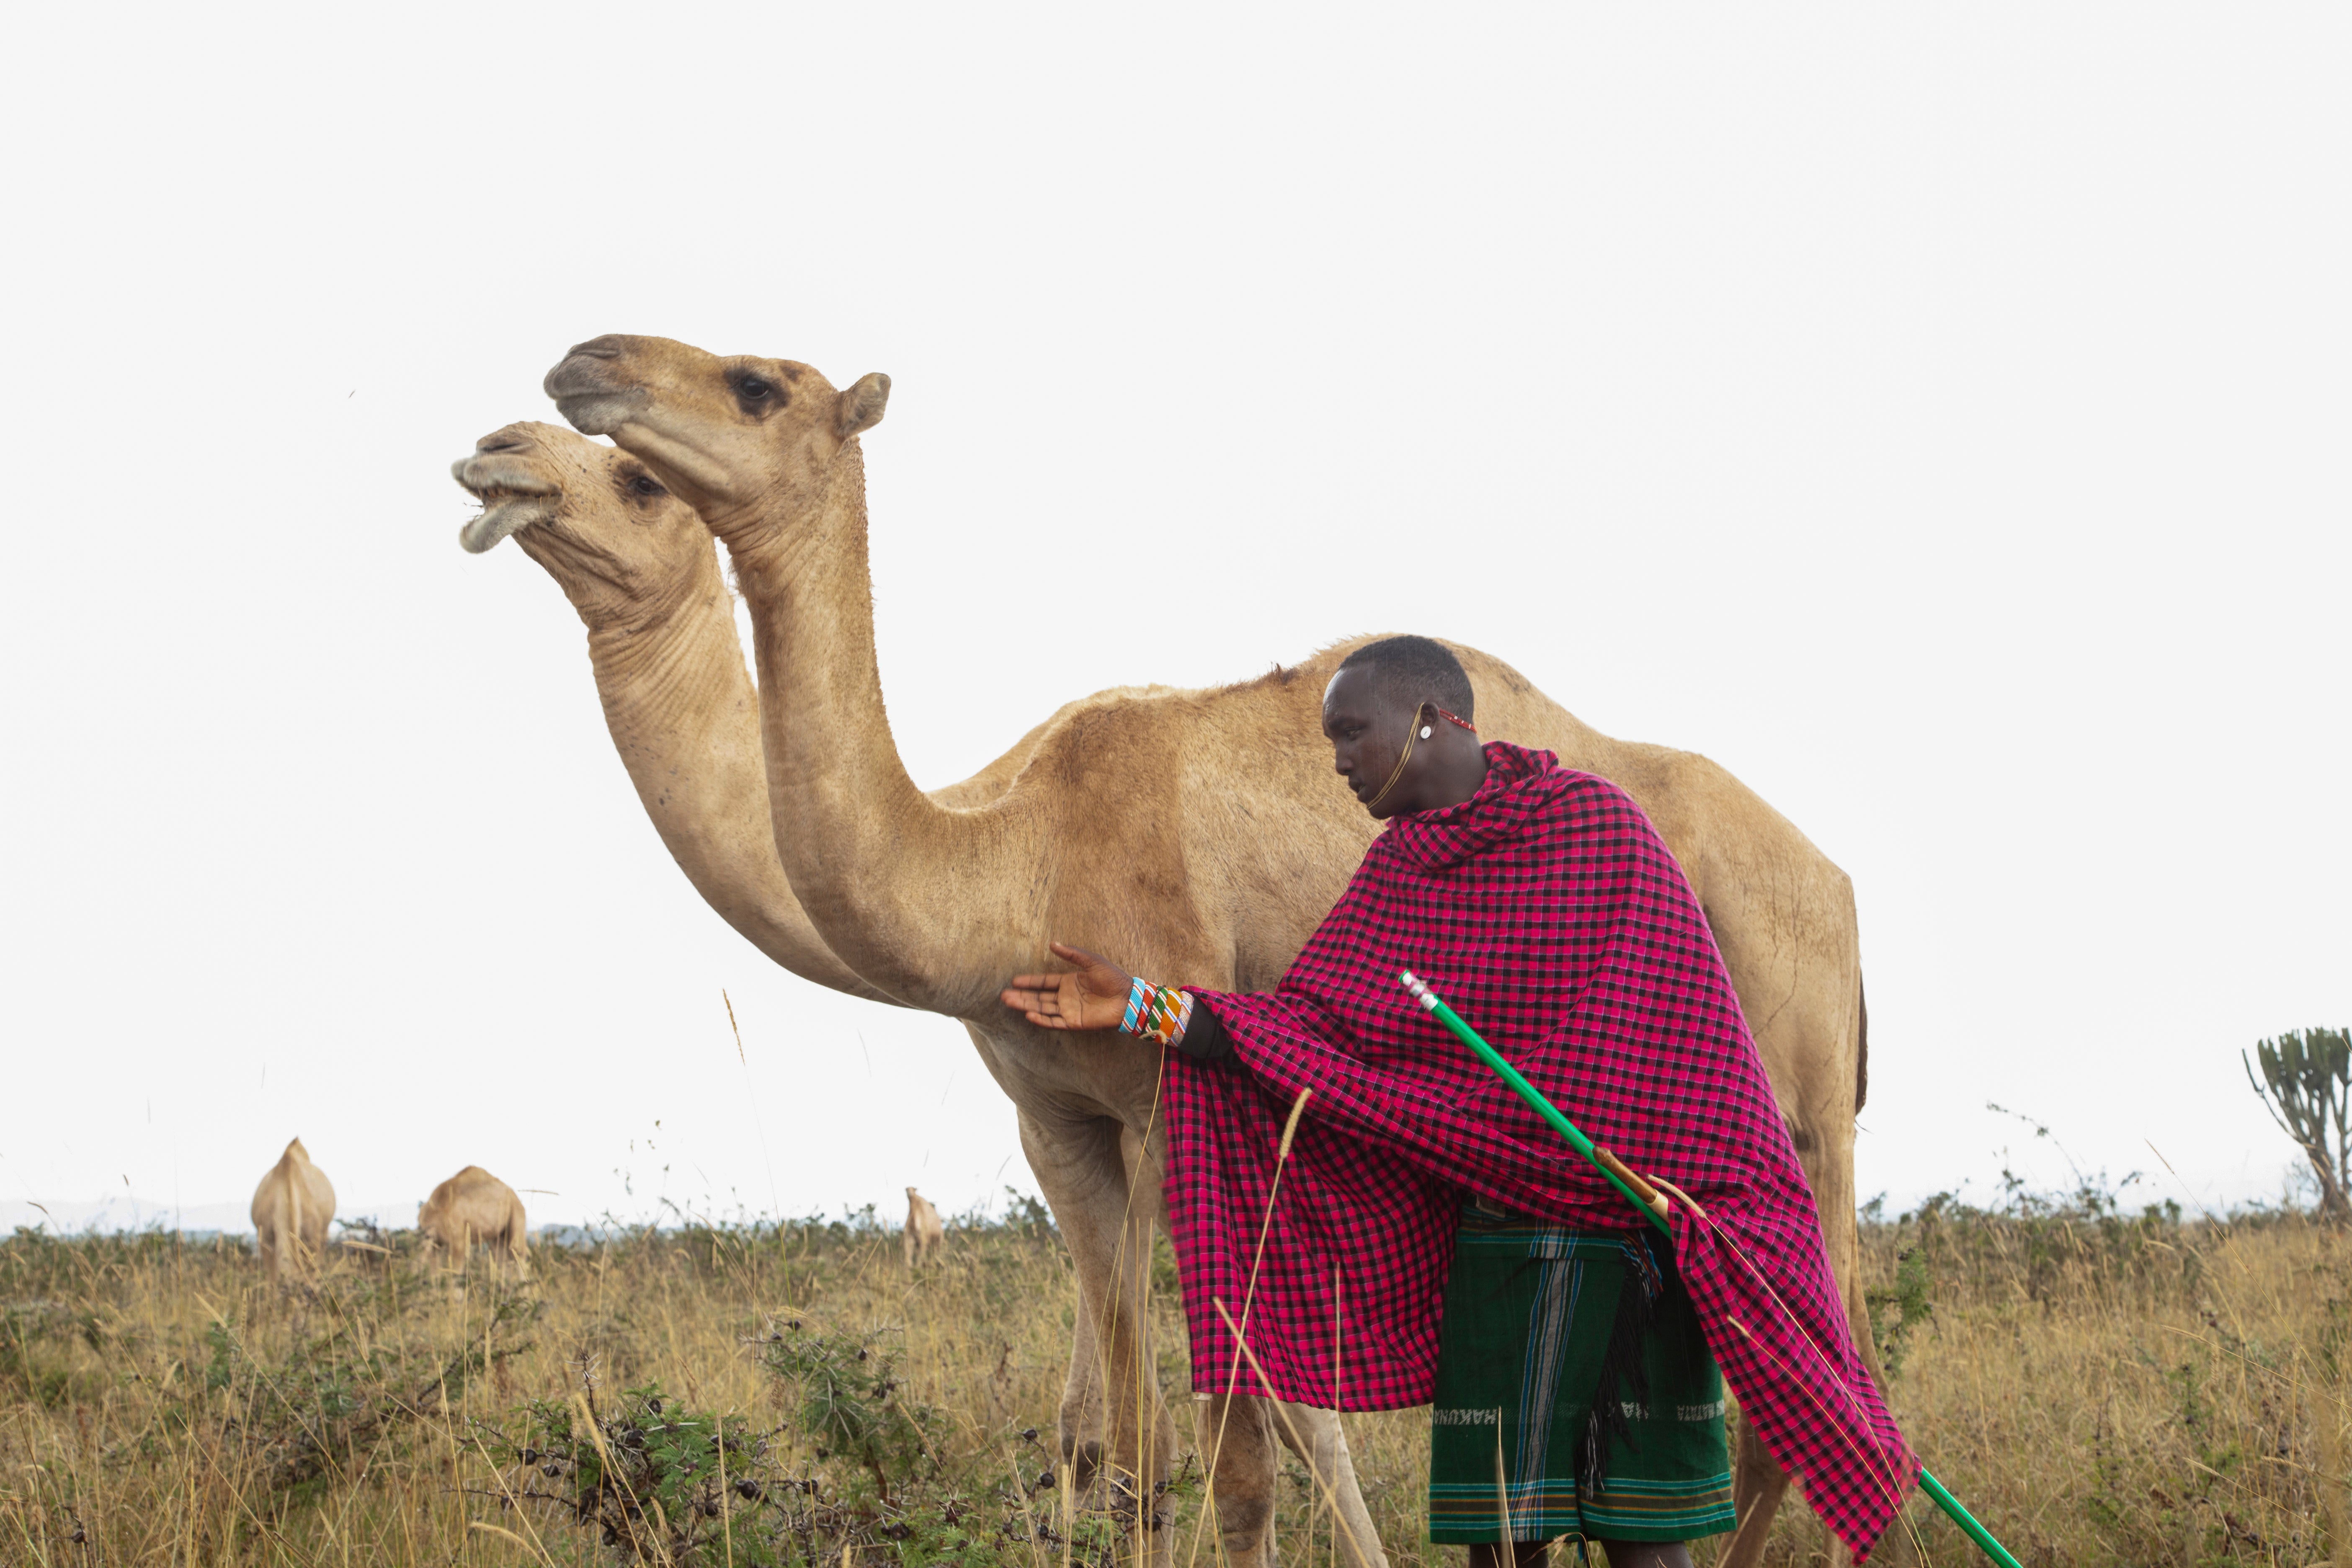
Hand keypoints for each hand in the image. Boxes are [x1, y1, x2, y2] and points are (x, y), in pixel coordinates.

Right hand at [1002, 941, 1133, 1031]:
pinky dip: (1041, 1019)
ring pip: (1042, 1008)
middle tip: (1004, 995)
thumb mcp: (1091, 961)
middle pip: (1039, 997)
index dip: (1029, 981)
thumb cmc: (1113, 978)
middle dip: (1022, 996)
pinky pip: (1053, 1022)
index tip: (1014, 981)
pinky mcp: (1074, 1022)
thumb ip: (1072, 953)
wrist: (1128, 998)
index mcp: (1069, 982)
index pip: (1044, 982)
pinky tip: (1029, 1015)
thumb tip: (1053, 943)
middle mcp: (1066, 997)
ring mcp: (1069, 1010)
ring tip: (1009, 1002)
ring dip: (1026, 1005)